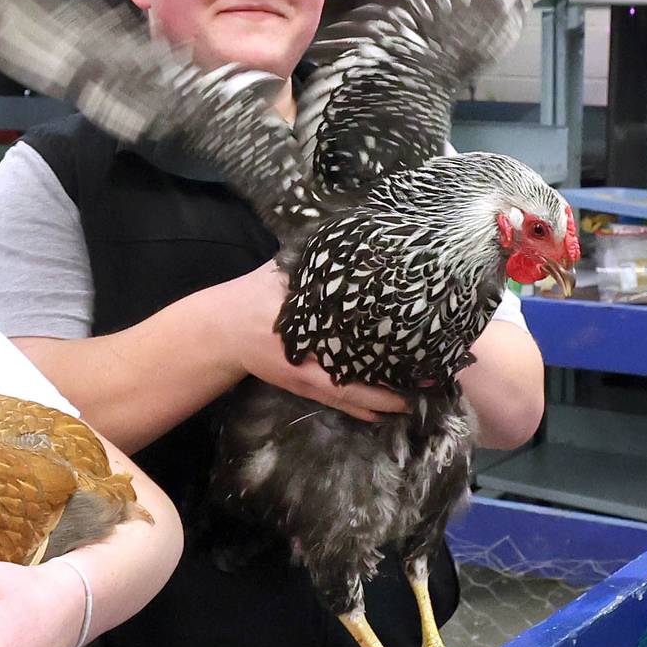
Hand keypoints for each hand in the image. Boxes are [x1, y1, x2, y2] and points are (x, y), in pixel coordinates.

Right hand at [219, 261, 408, 422]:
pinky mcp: (304, 388)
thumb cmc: (254, 295)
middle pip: (351, 381)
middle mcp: (304, 362)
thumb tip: (347, 235)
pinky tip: (387, 411)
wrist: (222, 331)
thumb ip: (309, 261)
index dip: (372, 350)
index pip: (341, 342)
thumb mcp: (278, 273)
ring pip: (347, 398)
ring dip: (381, 402)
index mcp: (298, 330)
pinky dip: (362, 408)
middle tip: (425, 382)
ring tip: (416, 399)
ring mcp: (304, 380)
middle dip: (388, 386)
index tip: (406, 347)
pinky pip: (338, 402)